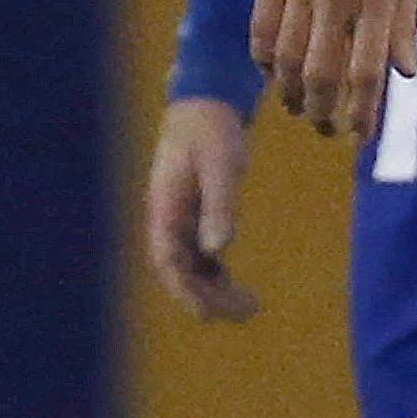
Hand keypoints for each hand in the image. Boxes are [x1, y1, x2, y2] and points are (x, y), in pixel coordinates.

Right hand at [143, 96, 259, 321]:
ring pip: (190, 266)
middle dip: (207, 298)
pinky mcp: (191, 214)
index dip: (187, 291)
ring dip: (214, 289)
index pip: (169, 263)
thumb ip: (218, 207)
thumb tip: (218, 249)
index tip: (210, 314)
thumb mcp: (220, 167)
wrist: (205, 103)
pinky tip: (236, 285)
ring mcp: (177, 218)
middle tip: (248, 312)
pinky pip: (199, 254)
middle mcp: (166, 219)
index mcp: (165, 210)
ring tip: (250, 307)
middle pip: (179, 272)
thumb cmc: (212, 132)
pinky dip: (215, 272)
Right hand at [250, 0, 416, 148]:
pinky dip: (264, 56)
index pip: (367, 72)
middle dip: (321, 111)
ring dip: (289, 91)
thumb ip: (405, 21)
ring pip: (286, 55)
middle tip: (325, 128)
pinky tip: (273, 71)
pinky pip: (261, 24)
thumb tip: (404, 73)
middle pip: (320, 72)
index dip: (362, 112)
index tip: (360, 136)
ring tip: (298, 107)